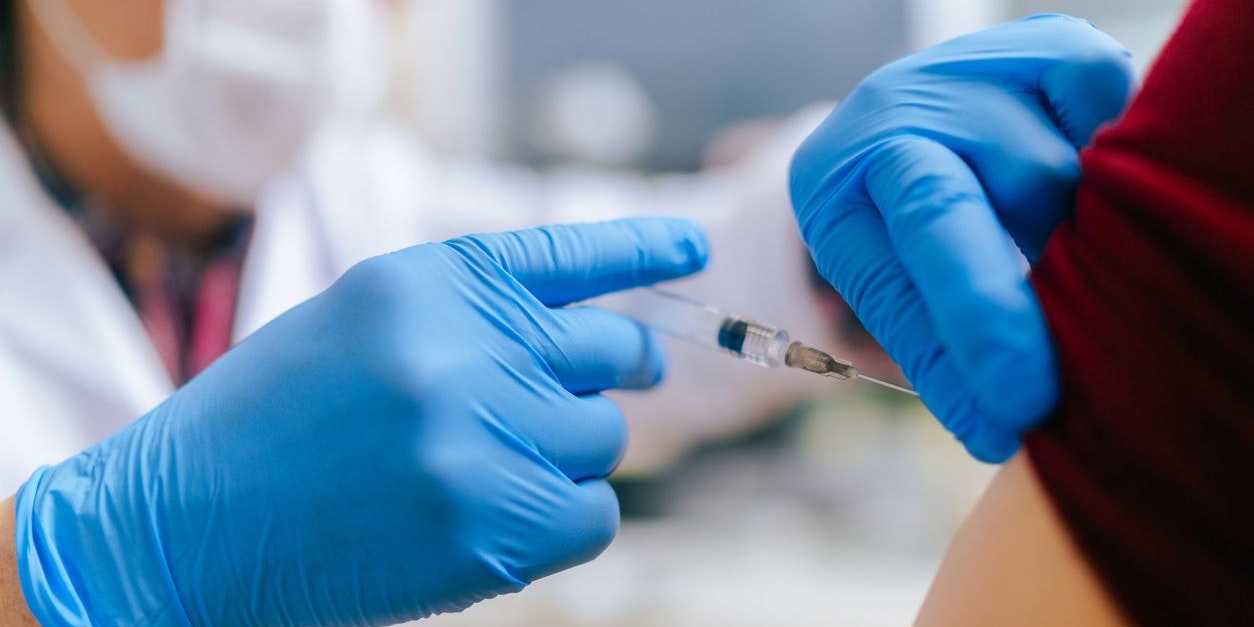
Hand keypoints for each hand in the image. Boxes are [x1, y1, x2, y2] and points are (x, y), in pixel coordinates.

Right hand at [14, 218, 707, 624]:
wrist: (184, 520)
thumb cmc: (274, 419)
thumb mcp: (366, 323)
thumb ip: (471, 315)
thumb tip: (590, 343)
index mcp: (431, 283)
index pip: (571, 255)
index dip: (645, 250)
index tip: (694, 254)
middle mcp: (466, 347)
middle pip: (616, 353)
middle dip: (627, 369)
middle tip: (625, 382)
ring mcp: (481, 436)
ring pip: (603, 438)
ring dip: (567, 452)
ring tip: (490, 467)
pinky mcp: (490, 525)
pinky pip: (595, 513)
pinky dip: (565, 518)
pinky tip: (499, 518)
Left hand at [790, 15, 1134, 460]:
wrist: (924, 114)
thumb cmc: (906, 223)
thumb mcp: (893, 278)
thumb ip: (935, 338)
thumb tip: (1005, 430)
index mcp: (835, 180)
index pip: (895, 272)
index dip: (953, 347)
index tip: (1002, 420)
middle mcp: (891, 113)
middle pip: (948, 212)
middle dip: (992, 311)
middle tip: (1032, 398)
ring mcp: (966, 71)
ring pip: (1047, 179)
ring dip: (1069, 239)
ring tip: (1057, 256)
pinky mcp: (1046, 45)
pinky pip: (1105, 110)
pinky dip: (1107, 157)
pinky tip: (1081, 178)